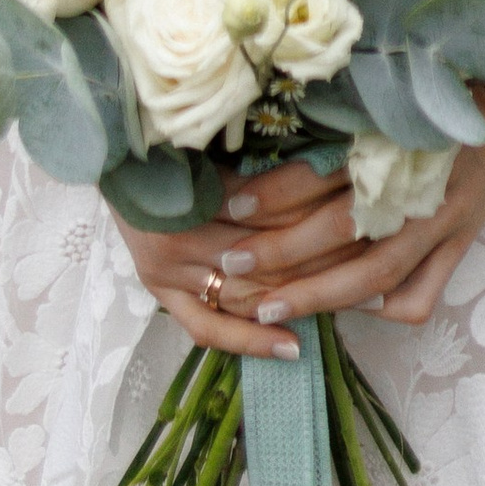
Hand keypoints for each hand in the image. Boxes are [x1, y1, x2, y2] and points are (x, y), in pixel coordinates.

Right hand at [111, 152, 347, 362]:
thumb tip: (332, 162)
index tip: (366, 219)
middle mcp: (181, 233)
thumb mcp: (218, 138)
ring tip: (346, 307)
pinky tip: (289, 348)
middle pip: (264, 256)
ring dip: (294, 301)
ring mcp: (166, 268)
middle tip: (372, 270)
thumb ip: (262, 161)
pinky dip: (248, 340)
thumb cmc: (172, 137)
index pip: (273, 213)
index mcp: (198, 188)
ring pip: (243, 293)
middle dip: (320, 263)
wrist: (112, 147)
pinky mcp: (158, 290)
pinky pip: (207, 327)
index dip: (320, 217)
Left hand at [120, 43, 484, 356]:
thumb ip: (340, 117)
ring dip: (317, 295)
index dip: (276, 191)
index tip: (230, 203)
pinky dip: (386, 308)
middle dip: (280, 252)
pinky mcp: (461, 245)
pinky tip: (350, 314)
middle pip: (342, 229)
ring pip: (376, 273)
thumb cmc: (434, 93)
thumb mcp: (387, 92)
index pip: (326, 171)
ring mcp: (443, 220)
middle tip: (228, 266)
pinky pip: (423, 293)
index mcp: (394, 135)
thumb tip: (263, 146)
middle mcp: (418, 181)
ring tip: (267, 308)